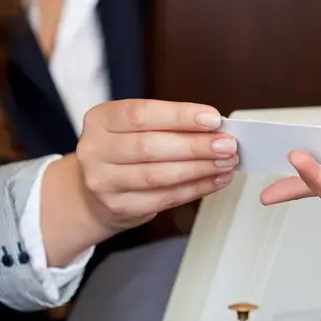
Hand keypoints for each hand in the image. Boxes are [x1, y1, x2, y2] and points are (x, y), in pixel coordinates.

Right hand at [74, 99, 237, 230]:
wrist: (92, 193)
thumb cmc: (121, 152)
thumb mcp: (132, 128)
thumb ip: (166, 125)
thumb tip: (213, 127)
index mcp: (100, 120)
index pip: (141, 114)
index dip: (179, 116)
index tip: (213, 119)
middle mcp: (95, 150)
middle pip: (150, 147)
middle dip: (195, 146)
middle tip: (227, 144)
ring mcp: (103, 182)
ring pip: (158, 176)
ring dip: (199, 169)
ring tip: (226, 163)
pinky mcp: (118, 207)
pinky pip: (163, 198)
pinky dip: (194, 189)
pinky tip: (214, 180)